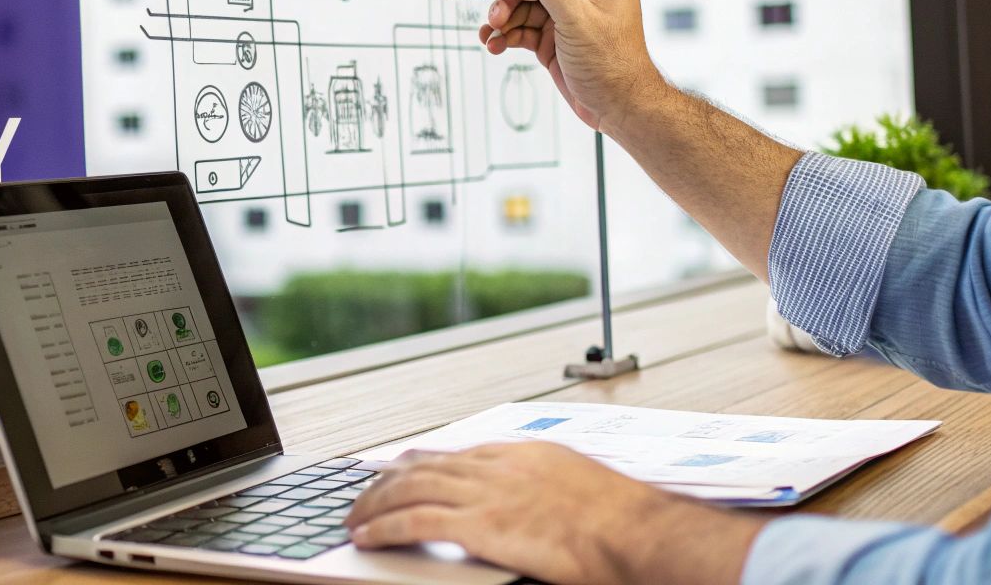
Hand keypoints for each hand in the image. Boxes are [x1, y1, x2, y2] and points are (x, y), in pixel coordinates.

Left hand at [345, 444, 760, 584]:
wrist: (636, 533)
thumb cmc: (621, 521)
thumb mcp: (578, 487)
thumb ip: (545, 489)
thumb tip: (535, 506)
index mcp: (521, 455)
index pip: (455, 454)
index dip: (418, 461)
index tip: (399, 466)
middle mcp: (497, 467)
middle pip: (423, 466)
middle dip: (386, 481)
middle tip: (364, 495)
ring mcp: (487, 494)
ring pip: (410, 489)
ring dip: (375, 504)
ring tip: (354, 518)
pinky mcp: (481, 525)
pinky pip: (417, 522)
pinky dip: (385, 527)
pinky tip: (367, 537)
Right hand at [480, 0, 667, 135]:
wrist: (618, 108)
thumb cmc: (613, 64)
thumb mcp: (580, 18)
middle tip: (496, 15)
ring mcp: (566, 20)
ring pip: (524, 8)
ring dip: (503, 19)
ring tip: (491, 34)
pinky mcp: (553, 42)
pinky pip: (522, 31)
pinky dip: (506, 36)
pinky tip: (495, 45)